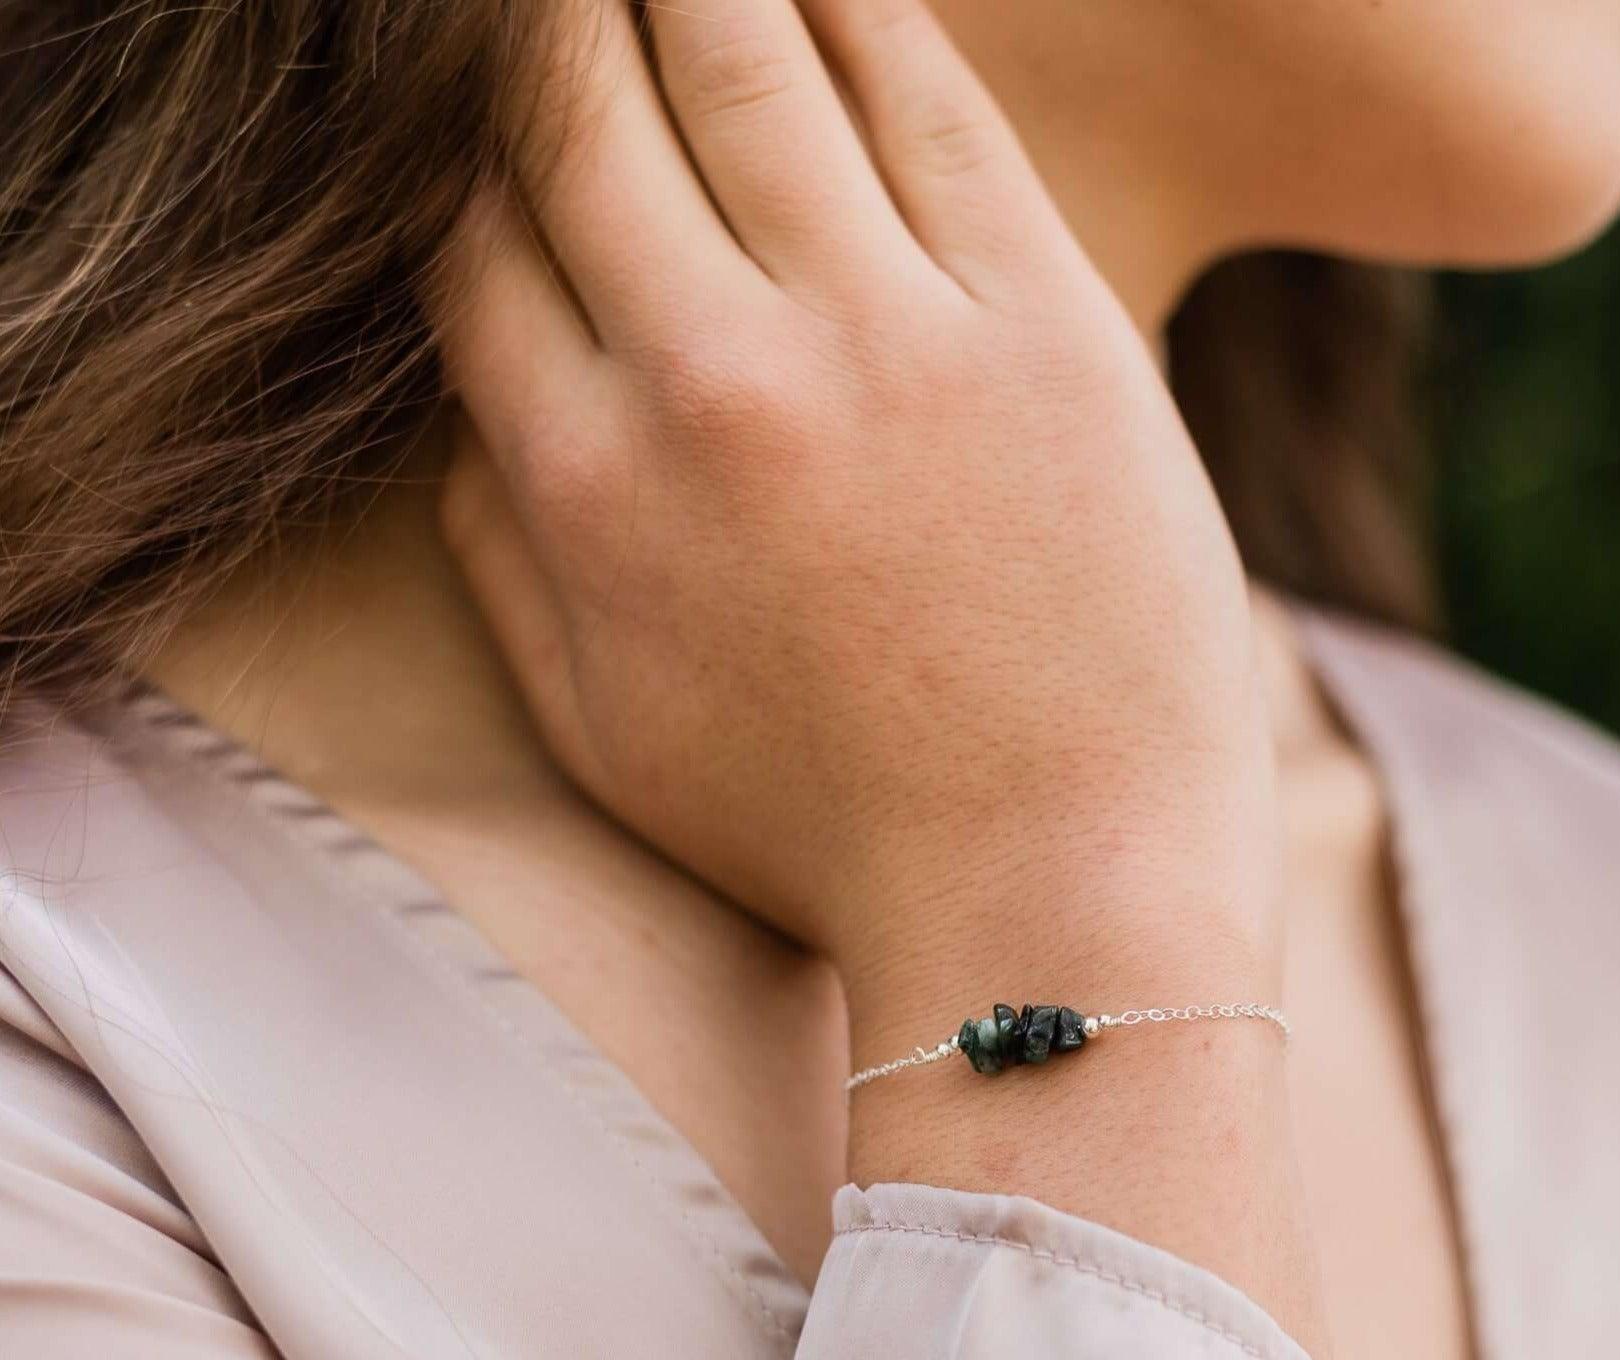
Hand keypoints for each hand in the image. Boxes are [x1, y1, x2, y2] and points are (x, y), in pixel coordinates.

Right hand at [431, 0, 1281, 1014]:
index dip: (455, 125)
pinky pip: (928, 96)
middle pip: (571, 101)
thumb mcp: (608, 739)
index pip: (466, 225)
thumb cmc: (828, 838)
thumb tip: (459, 414)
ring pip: (737, 49)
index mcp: (586, 486)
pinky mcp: (1042, 327)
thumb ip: (503, 563)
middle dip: (547, 13)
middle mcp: (708, 385)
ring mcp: (882, 344)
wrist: (1053, 899)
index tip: (473, 81)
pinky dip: (860, 1)